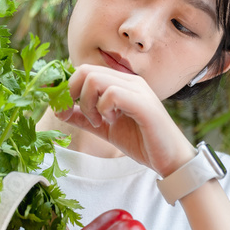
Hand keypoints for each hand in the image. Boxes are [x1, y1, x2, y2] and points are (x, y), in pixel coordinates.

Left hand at [55, 64, 195, 176]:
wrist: (169, 159)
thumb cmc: (141, 141)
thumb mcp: (105, 128)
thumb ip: (84, 117)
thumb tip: (60, 110)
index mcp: (120, 83)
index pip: (84, 70)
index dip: (66, 88)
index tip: (63, 109)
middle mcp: (129, 80)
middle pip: (85, 70)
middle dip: (72, 94)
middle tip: (79, 114)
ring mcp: (137, 89)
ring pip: (95, 79)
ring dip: (88, 103)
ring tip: (98, 121)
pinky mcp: (142, 103)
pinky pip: (112, 93)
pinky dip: (103, 108)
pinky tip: (111, 121)